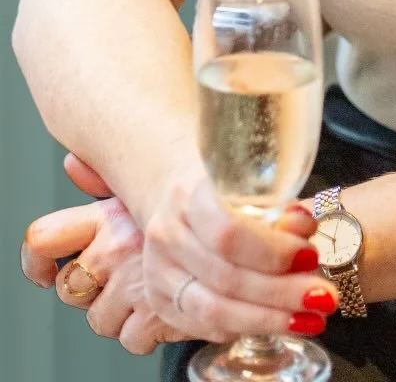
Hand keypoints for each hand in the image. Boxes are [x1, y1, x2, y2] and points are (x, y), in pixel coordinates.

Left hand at [21, 153, 183, 355]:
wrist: (249, 241)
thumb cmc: (199, 207)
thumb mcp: (151, 186)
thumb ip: (105, 181)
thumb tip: (71, 164)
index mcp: (108, 215)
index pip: (45, 238)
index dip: (37, 261)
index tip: (46, 271)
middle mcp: (114, 248)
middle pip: (70, 288)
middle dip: (91, 292)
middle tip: (121, 280)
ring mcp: (132, 284)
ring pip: (99, 320)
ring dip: (121, 315)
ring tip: (151, 292)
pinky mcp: (153, 316)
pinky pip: (129, 339)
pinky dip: (147, 332)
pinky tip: (168, 307)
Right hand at [141, 170, 339, 344]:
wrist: (174, 196)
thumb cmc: (220, 188)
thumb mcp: (250, 182)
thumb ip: (277, 207)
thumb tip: (305, 230)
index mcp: (189, 195)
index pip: (229, 232)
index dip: (273, 251)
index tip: (310, 256)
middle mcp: (167, 235)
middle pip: (225, 277)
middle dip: (281, 293)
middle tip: (323, 297)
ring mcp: (157, 272)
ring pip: (213, 310)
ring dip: (268, 319)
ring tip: (309, 320)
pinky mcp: (160, 301)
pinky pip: (204, 326)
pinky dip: (244, 328)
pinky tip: (275, 324)